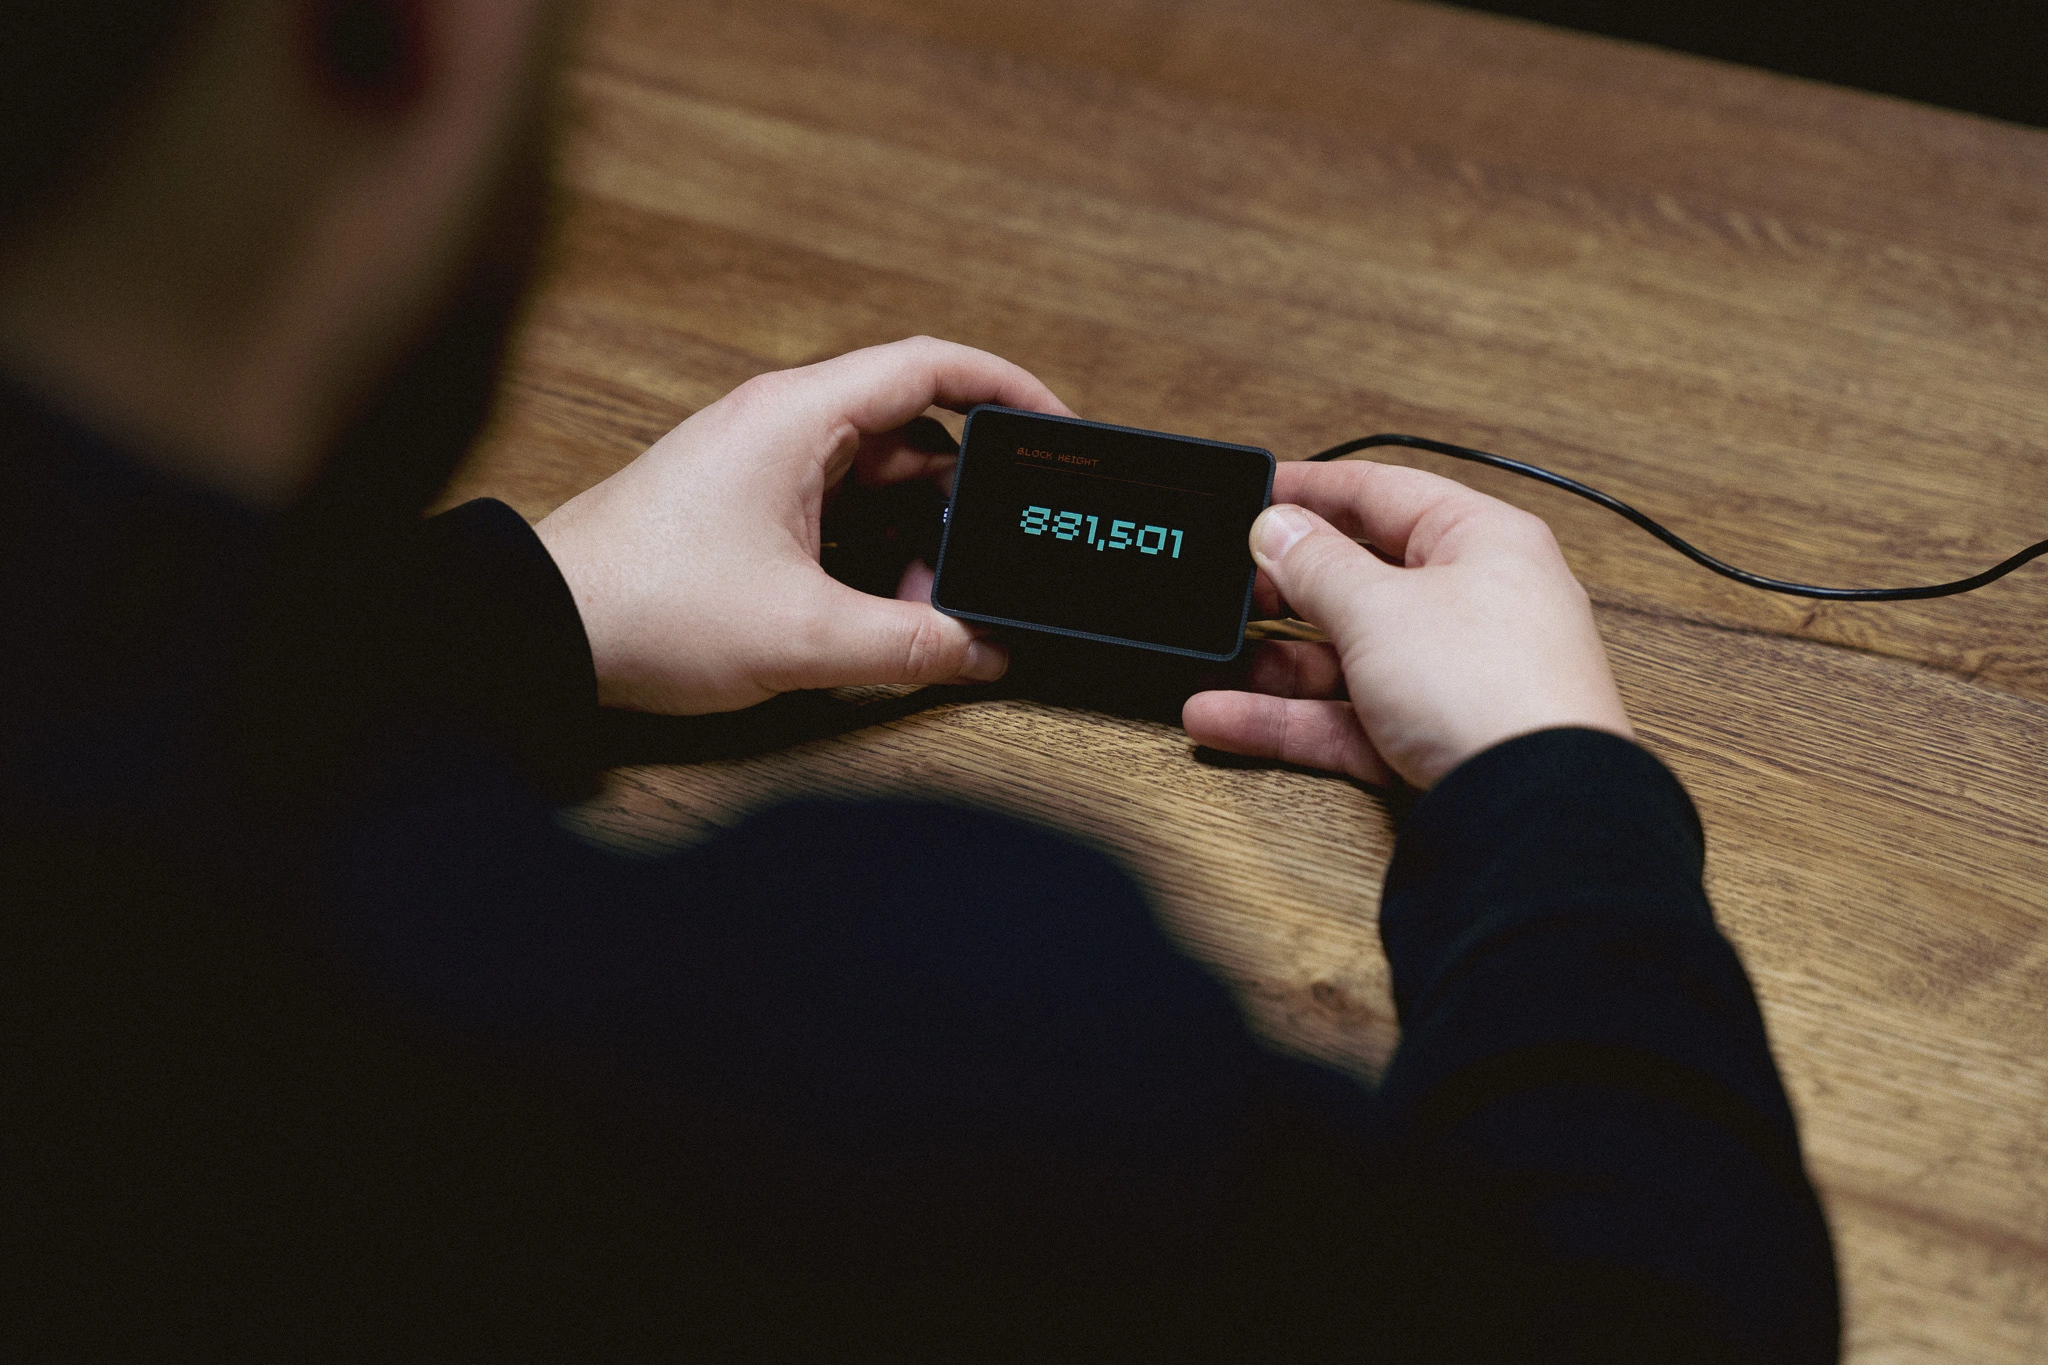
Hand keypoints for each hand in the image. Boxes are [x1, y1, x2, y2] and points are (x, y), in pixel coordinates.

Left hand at [535, 337, 1072, 713]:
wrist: (538, 627)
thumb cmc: (646, 606)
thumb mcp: (804, 636)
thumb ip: (911, 644)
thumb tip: (983, 651)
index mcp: (798, 417)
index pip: (931, 366)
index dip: (1008, 388)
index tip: (1057, 427)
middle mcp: (781, 423)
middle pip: (912, 430)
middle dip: (962, 497)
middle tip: (992, 554)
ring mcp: (760, 461)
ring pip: (876, 478)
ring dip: (915, 535)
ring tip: (927, 604)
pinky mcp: (745, 502)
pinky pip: (837, 507)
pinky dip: (874, 549)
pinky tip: (881, 607)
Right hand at [1182, 461, 1631, 788]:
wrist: (1532, 814)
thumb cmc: (1493, 691)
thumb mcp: (1380, 608)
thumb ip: (1316, 564)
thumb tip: (1277, 528)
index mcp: (1481, 541)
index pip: (1383, 493)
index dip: (1313, 489)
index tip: (1255, 491)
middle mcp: (1473, 603)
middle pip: (1360, 578)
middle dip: (1284, 587)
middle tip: (1225, 586)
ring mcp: (1452, 677)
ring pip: (1345, 656)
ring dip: (1273, 661)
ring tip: (1210, 659)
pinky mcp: (1429, 742)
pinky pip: (1345, 718)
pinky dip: (1287, 718)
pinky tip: (1224, 718)